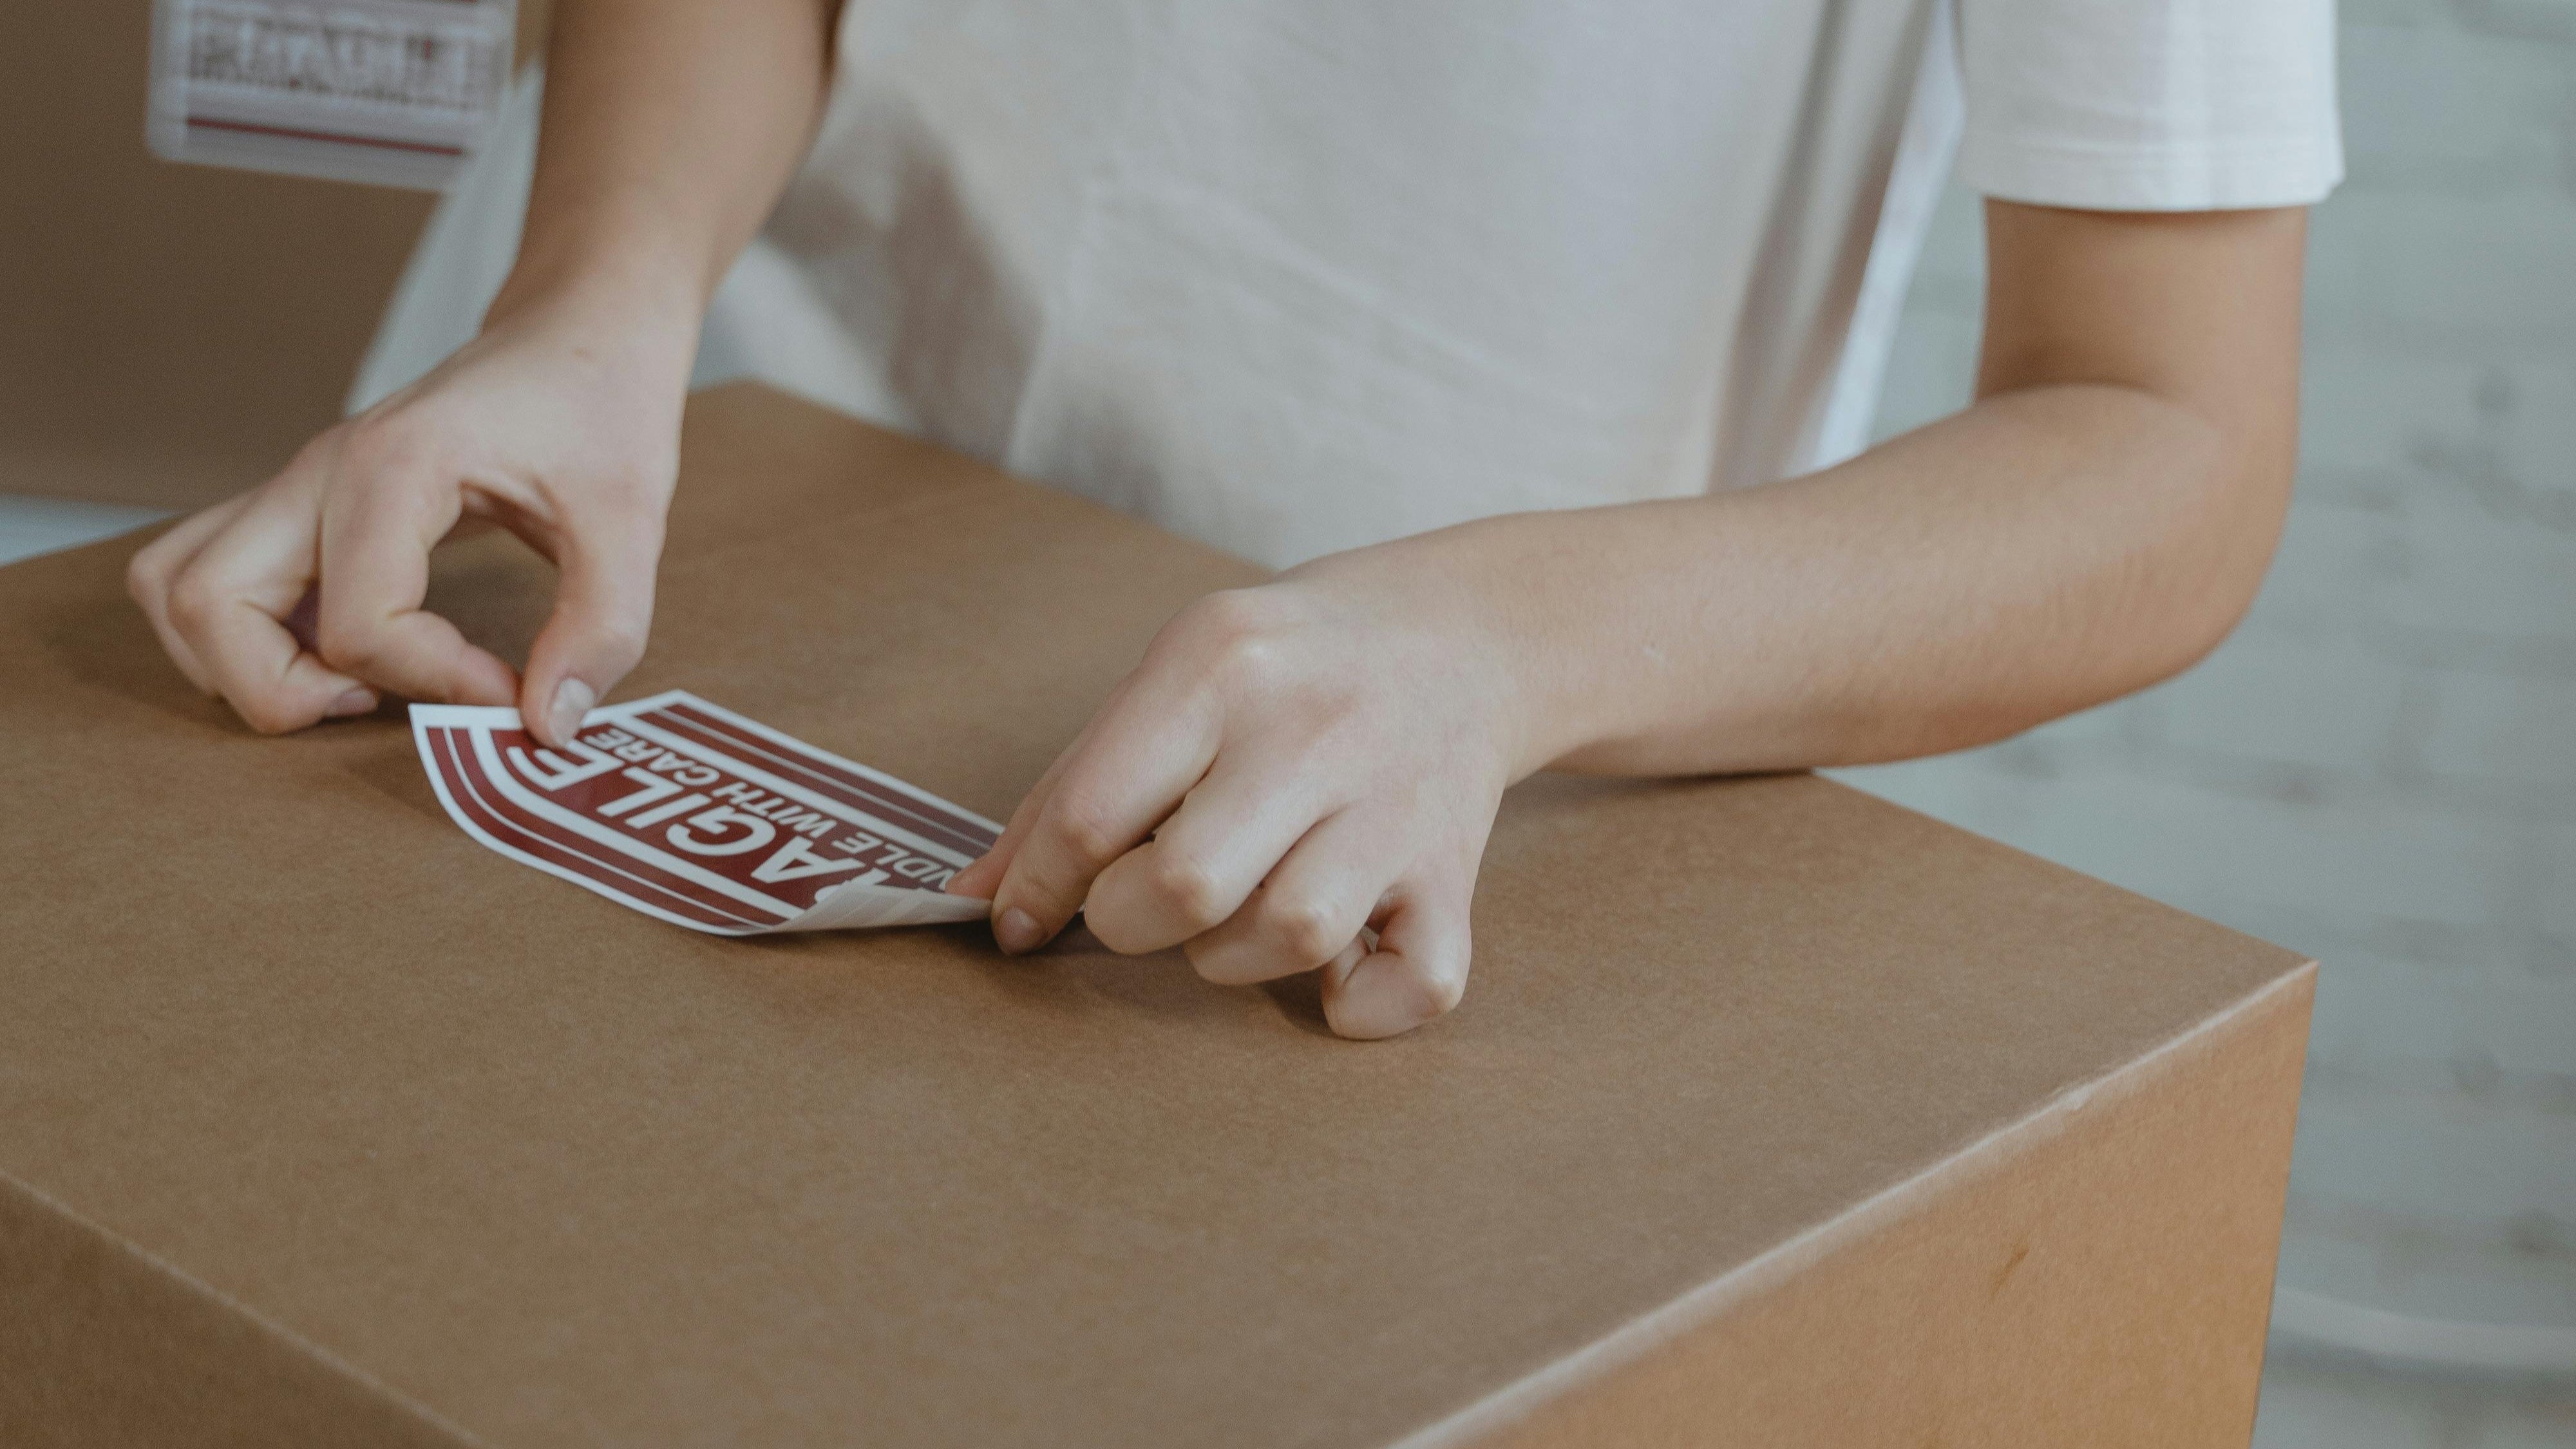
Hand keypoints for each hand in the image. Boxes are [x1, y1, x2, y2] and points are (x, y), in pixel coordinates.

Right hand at [127, 277, 697, 745]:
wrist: (580, 333)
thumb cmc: (600, 406)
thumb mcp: (633, 520)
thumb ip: (602, 627)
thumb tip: (550, 725)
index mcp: (395, 466)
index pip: (360, 624)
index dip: (436, 682)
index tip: (510, 690)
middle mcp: (321, 471)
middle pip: (208, 603)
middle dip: (282, 690)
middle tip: (384, 701)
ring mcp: (298, 484)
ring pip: (179, 585)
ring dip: (239, 661)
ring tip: (349, 681)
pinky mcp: (302, 503)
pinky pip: (213, 572)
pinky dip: (244, 633)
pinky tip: (341, 649)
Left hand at [948, 533, 1551, 1038]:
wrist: (1465, 634)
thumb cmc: (1289, 667)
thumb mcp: (1176, 675)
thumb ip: (1073, 784)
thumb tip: (971, 902)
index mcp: (1222, 664)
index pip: (1093, 809)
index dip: (1037, 888)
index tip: (1022, 921)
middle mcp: (1314, 729)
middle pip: (1187, 885)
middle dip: (1132, 920)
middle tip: (1143, 900)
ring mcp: (1395, 803)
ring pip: (1289, 938)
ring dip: (1232, 957)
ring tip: (1235, 911)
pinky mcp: (1455, 870)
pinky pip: (1413, 985)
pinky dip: (1362, 1005)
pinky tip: (1337, 966)